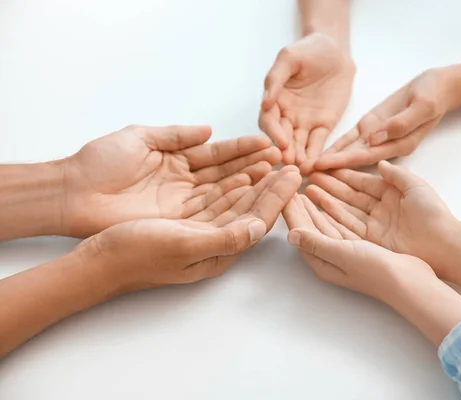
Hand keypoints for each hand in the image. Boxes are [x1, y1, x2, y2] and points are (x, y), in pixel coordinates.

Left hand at [63, 125, 281, 236]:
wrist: (74, 193)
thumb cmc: (101, 162)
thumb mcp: (139, 138)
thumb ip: (175, 135)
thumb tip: (209, 130)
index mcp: (177, 159)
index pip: (217, 153)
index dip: (241, 148)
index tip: (266, 143)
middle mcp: (186, 181)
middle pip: (226, 173)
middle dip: (254, 165)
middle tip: (281, 160)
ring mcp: (183, 202)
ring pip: (223, 192)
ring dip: (249, 182)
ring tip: (274, 173)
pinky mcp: (177, 221)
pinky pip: (210, 210)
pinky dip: (231, 201)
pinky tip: (250, 191)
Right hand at [81, 166, 301, 289]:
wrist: (100, 260)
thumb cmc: (137, 254)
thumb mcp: (182, 244)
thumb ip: (223, 239)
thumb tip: (259, 228)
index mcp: (218, 252)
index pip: (257, 221)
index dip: (277, 198)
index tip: (294, 175)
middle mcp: (214, 245)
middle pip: (252, 212)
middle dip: (273, 190)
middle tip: (294, 167)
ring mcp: (200, 235)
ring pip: (237, 207)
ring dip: (257, 187)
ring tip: (274, 168)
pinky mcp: (187, 226)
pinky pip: (218, 205)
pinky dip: (233, 189)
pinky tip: (241, 178)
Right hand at [259, 33, 354, 168]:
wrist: (335, 51)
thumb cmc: (308, 51)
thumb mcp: (288, 58)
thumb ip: (276, 78)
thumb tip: (265, 101)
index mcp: (274, 101)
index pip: (268, 121)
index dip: (273, 132)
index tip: (280, 142)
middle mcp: (286, 116)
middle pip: (283, 137)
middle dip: (286, 151)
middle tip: (289, 163)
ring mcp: (305, 123)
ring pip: (299, 144)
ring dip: (299, 157)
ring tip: (302, 169)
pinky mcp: (323, 126)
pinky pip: (318, 143)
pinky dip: (316, 155)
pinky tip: (315, 166)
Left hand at [283, 193, 435, 303]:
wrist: (408, 282)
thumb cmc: (375, 270)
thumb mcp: (342, 253)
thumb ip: (316, 242)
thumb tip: (289, 234)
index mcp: (322, 262)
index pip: (300, 232)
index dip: (291, 212)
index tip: (283, 192)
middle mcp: (330, 259)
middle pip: (309, 229)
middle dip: (299, 208)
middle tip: (290, 187)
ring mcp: (344, 254)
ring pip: (323, 226)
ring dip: (313, 209)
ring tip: (305, 191)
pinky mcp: (359, 249)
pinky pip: (338, 227)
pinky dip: (330, 214)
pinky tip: (327, 205)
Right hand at [305, 161, 456, 276]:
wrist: (443, 245)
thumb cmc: (432, 214)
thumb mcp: (415, 186)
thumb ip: (396, 174)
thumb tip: (381, 163)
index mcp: (391, 194)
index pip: (362, 182)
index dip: (343, 174)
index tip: (325, 166)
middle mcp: (380, 209)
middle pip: (349, 196)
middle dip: (329, 186)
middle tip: (309, 176)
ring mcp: (374, 225)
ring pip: (345, 210)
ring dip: (326, 200)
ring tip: (307, 190)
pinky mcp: (371, 241)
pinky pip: (347, 226)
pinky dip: (332, 217)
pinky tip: (317, 209)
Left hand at [314, 68, 456, 169]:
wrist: (438, 86)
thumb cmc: (433, 95)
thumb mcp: (422, 107)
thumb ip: (400, 124)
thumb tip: (374, 138)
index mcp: (399, 146)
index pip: (364, 157)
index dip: (342, 163)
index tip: (321, 167)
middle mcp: (384, 147)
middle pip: (352, 159)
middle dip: (329, 167)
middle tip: (302, 173)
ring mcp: (376, 137)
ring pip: (348, 151)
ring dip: (328, 159)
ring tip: (304, 166)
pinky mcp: (371, 127)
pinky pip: (350, 138)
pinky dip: (335, 146)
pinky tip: (317, 152)